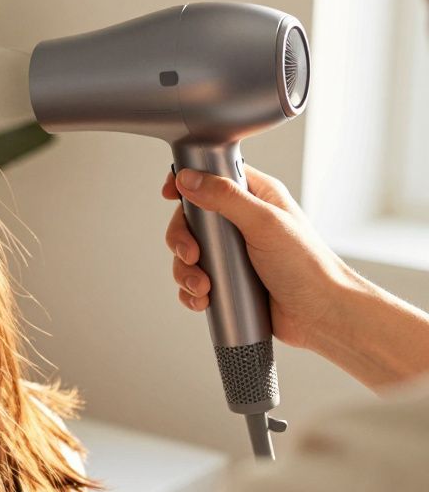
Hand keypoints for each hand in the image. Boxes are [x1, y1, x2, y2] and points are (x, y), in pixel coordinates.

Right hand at [162, 165, 358, 352]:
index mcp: (256, 197)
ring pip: (188, 253)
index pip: (212, 177)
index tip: (170, 193)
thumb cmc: (307, 266)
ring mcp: (234, 253)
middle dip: (182, 239)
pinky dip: (191, 291)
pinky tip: (203, 299)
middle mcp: (242, 222)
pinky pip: (195, 280)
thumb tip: (189, 178)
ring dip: (185, 270)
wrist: (322, 314)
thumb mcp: (264, 223)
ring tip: (202, 285)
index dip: (187, 181)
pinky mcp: (229, 280)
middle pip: (191, 219)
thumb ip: (225, 197)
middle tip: (191, 254)